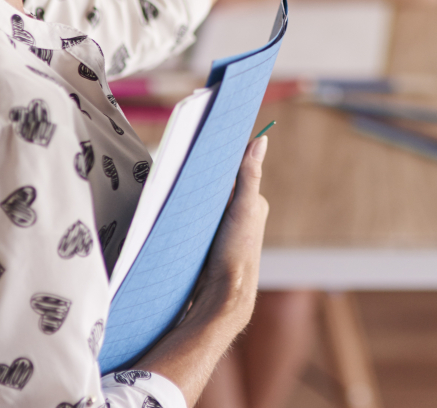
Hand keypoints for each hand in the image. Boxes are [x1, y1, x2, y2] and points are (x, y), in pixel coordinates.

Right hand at [188, 135, 269, 329]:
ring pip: (205, 200)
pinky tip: (175, 206)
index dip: (222, 155)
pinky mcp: (205, 240)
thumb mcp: (244, 210)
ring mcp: (222, 228)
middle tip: (184, 159)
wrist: (219, 300)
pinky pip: (195, 218)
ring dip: (193, 192)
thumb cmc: (237, 256)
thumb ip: (250, 175)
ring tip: (177, 180)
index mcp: (253, 203)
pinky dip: (187, 211)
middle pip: (218, 184)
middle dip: (204, 174)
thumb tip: (260, 140)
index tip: (205, 136)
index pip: (235, 169)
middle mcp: (240, 214)